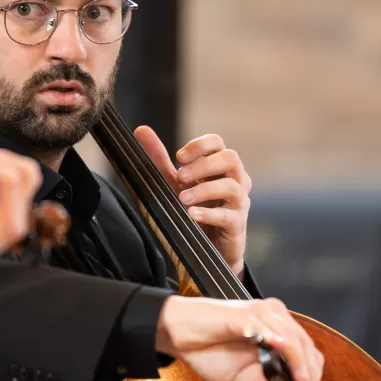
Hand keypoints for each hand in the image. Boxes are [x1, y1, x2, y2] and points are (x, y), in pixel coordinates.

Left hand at [136, 127, 251, 275]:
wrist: (206, 249)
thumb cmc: (194, 209)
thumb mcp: (174, 182)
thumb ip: (159, 158)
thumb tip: (141, 130)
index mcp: (220, 166)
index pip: (218, 143)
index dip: (200, 145)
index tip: (179, 157)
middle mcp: (236, 179)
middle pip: (231, 158)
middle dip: (203, 165)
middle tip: (180, 176)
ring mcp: (239, 202)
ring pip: (231, 186)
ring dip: (204, 190)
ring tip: (183, 199)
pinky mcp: (237, 224)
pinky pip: (228, 215)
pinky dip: (208, 214)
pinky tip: (192, 215)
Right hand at [155, 296, 322, 380]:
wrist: (178, 334)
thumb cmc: (206, 350)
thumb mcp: (240, 376)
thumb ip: (265, 379)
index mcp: (275, 328)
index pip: (305, 348)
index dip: (312, 371)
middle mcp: (271, 316)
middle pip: (303, 342)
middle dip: (309, 371)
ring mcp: (258, 313)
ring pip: (289, 336)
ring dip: (298, 361)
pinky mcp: (242, 315)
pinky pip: (262, 326)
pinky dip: (274, 338)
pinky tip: (280, 350)